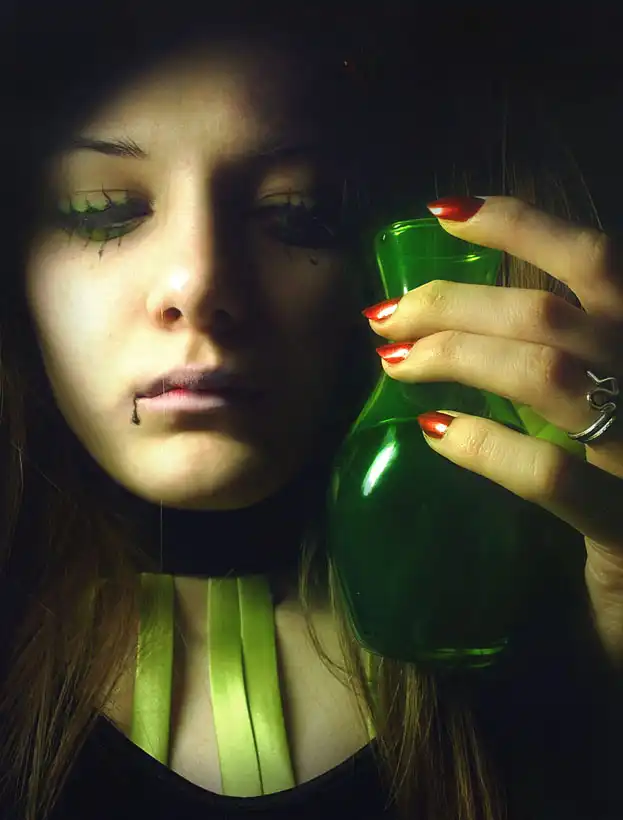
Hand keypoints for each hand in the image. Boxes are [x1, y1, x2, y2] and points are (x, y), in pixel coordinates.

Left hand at [364, 195, 622, 668]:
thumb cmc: (616, 483)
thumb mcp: (593, 404)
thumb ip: (550, 357)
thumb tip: (455, 321)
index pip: (596, 262)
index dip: (520, 225)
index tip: (441, 212)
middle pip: (548, 314)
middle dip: (451, 303)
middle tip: (385, 315)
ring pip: (547, 375)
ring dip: (456, 358)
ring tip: (394, 361)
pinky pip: (553, 477)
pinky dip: (486, 447)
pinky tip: (435, 433)